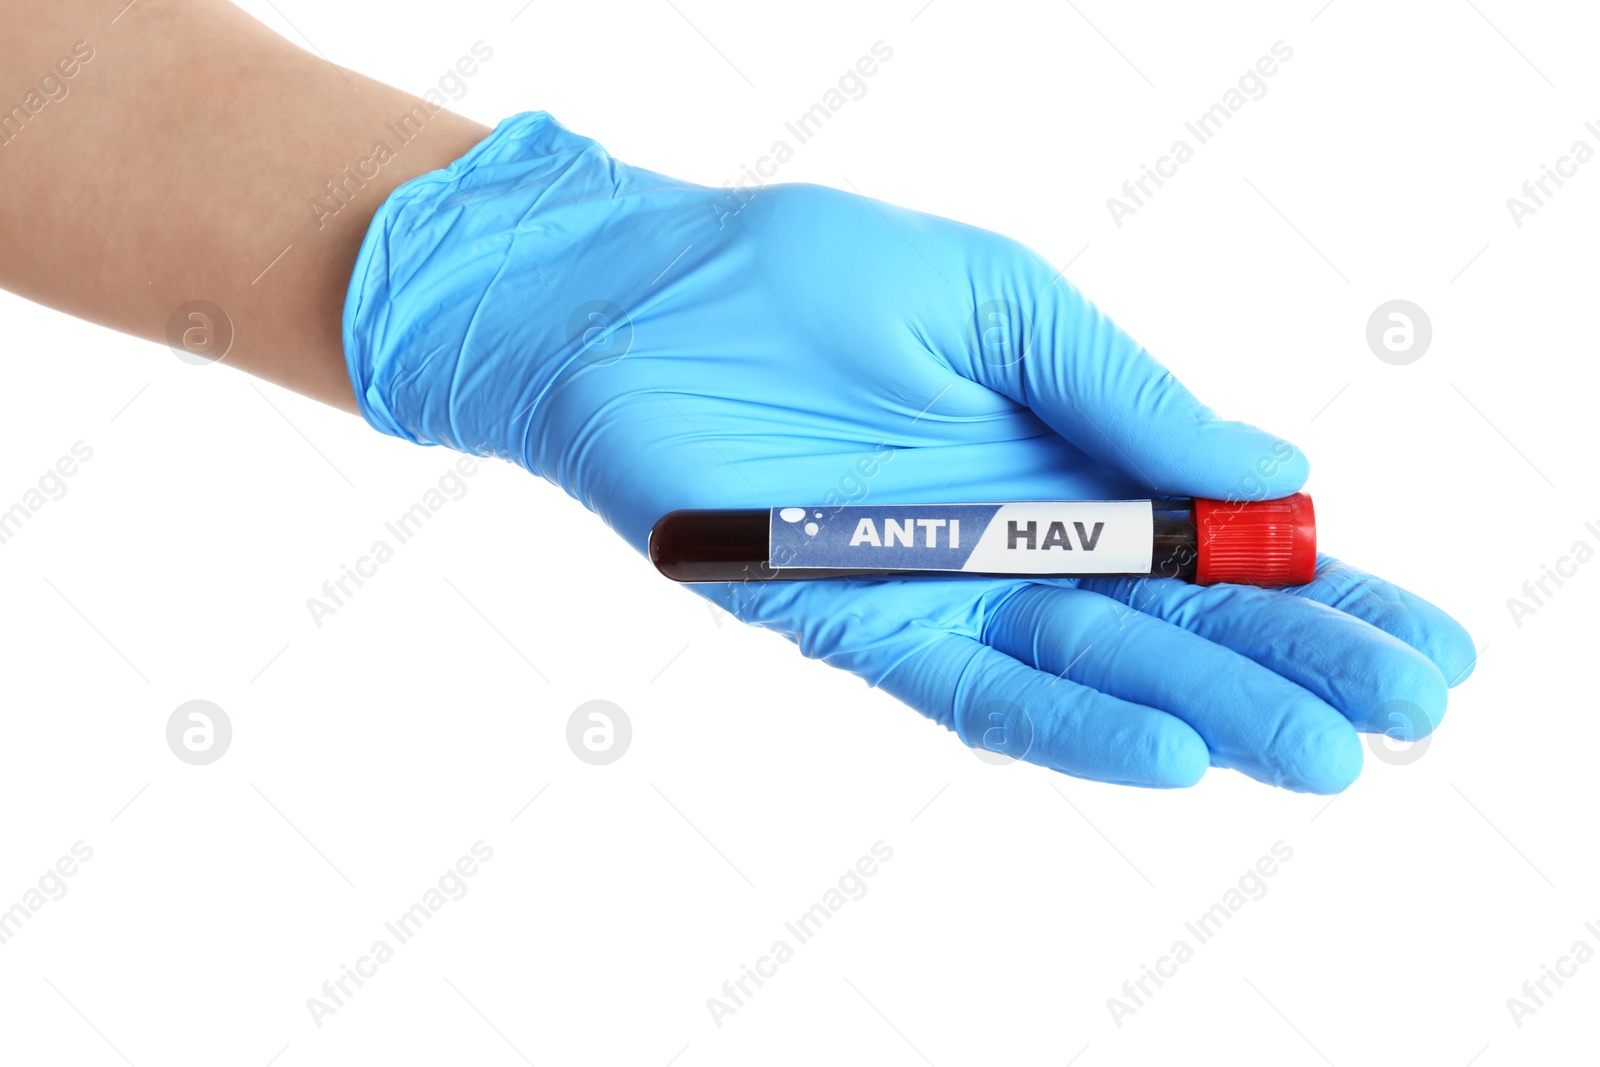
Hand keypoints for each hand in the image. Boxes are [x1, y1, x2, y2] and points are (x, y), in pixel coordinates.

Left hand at [344, 112, 1473, 792]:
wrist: (635, 294)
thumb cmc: (803, 275)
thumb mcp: (1003, 303)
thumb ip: (1122, 394)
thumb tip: (1273, 472)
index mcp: (1057, 456)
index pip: (1210, 540)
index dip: (1320, 588)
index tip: (1428, 637)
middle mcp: (1007, 538)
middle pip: (1171, 620)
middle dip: (1290, 666)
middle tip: (1409, 717)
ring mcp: (933, 588)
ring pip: (1091, 666)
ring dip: (1207, 712)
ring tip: (1325, 757)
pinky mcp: (845, 619)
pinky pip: (967, 686)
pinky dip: (1068, 718)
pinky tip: (1169, 753)